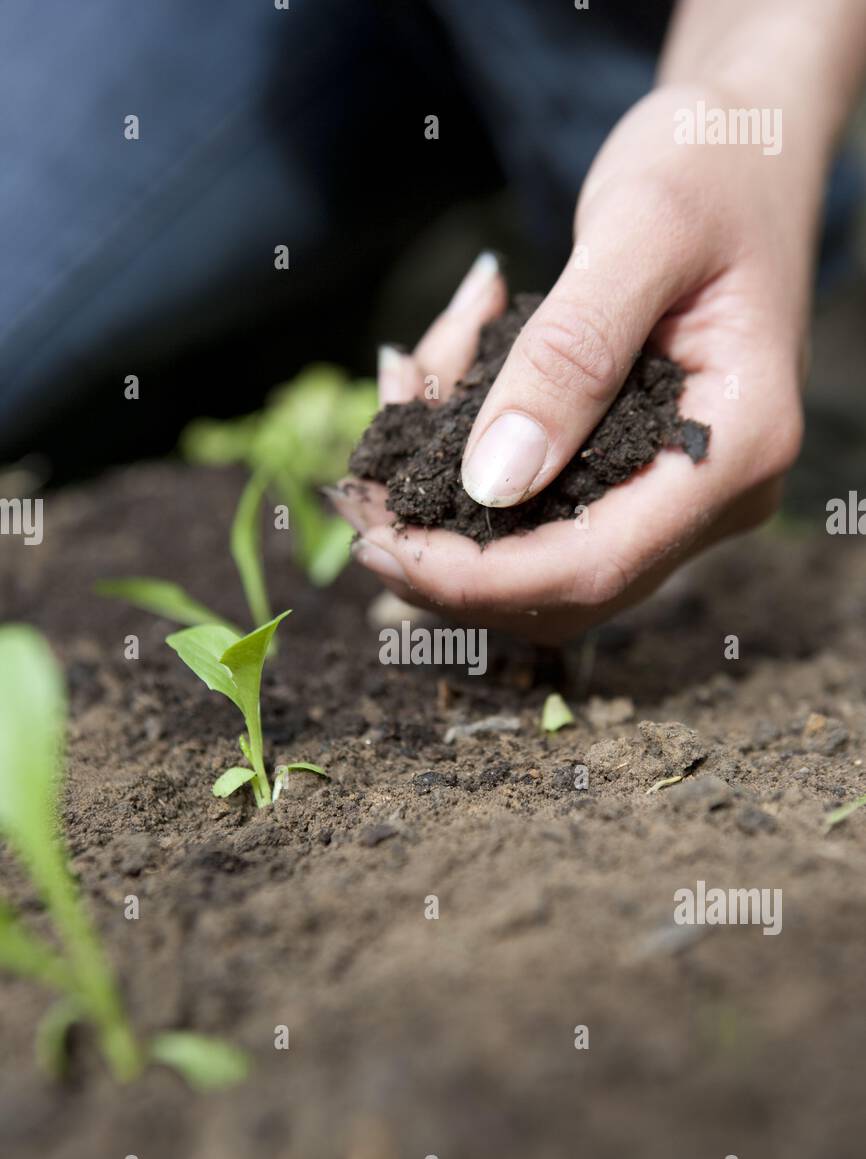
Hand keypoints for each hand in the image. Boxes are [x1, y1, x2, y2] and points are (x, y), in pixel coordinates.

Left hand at [331, 85, 807, 641]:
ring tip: (400, 387)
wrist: (747, 144)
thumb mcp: (640, 231)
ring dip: (444, 504)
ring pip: (534, 555)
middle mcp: (713, 495)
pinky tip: (427, 381)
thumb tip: (490, 482)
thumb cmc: (711, 165)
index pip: (596, 564)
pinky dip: (465, 463)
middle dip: (442, 553)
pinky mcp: (634, 476)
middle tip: (353, 490)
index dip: (477, 577)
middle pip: (560, 587)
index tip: (377, 541)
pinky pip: (534, 506)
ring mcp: (674, 494)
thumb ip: (570, 354)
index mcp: (738, 447)